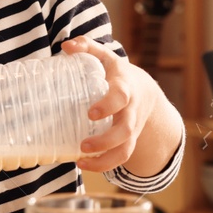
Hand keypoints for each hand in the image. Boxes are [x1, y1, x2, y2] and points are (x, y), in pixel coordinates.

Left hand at [64, 37, 158, 172]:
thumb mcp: (106, 57)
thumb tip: (66, 46)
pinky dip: (104, 166)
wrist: (146, 92)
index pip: (121, 97)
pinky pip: (122, 158)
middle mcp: (131, 111)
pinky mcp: (129, 142)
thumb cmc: (118, 74)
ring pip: (126, 150)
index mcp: (126, 88)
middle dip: (105, 141)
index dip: (108, 106)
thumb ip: (87, 47)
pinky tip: (84, 165)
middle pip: (125, 131)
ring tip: (81, 162)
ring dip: (105, 160)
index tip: (90, 113)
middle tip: (82, 146)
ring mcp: (132, 129)